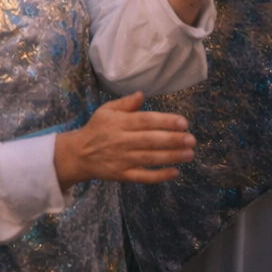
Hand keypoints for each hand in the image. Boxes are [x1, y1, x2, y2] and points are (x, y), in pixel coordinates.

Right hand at [53, 93, 194, 191]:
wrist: (80, 154)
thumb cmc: (96, 129)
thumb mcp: (106, 110)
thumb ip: (125, 103)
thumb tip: (142, 94)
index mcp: (119, 123)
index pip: (145, 121)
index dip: (164, 121)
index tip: (183, 122)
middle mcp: (122, 141)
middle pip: (151, 140)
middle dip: (173, 139)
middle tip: (191, 139)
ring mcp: (123, 160)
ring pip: (150, 158)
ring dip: (171, 156)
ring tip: (189, 153)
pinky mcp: (123, 175)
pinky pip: (144, 176)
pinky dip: (160, 175)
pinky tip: (175, 172)